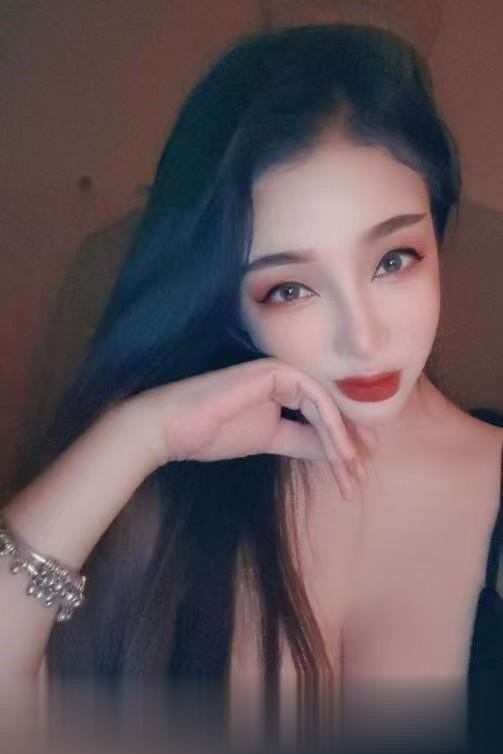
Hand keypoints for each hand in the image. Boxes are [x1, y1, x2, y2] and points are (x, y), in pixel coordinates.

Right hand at [132, 357, 375, 499]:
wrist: (174, 428)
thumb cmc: (214, 432)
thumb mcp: (270, 440)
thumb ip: (302, 440)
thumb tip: (335, 451)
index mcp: (284, 388)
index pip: (323, 414)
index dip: (342, 443)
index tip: (355, 474)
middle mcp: (288, 375)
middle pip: (331, 408)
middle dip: (349, 445)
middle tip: (360, 478)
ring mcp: (282, 369)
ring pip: (327, 405)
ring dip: (343, 440)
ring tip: (352, 473)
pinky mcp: (275, 371)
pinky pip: (314, 399)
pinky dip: (331, 426)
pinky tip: (340, 453)